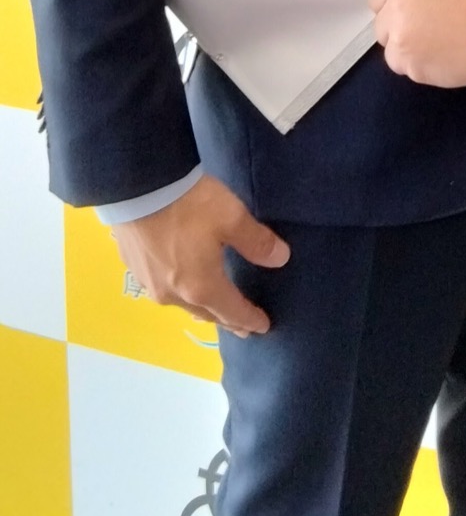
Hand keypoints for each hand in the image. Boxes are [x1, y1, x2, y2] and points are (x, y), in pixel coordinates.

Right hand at [111, 173, 288, 337]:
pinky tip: (180, 284)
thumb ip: (257, 241)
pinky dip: (180, 293)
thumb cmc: (189, 205)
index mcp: (201, 286)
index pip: (232, 311)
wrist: (137, 187)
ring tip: (212, 309)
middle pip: (206, 313)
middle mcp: (174, 294)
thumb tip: (281, 259)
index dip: (249, 320)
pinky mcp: (134, 268)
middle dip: (226, 320)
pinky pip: (164, 290)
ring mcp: (150, 284)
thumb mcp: (232, 217)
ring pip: (182, 304)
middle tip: (241, 326)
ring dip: (201, 308)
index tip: (263, 327)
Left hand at [366, 0, 465, 85]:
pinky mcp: (405, 56)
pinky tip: (440, 54)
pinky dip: (414, 61)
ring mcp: (398, 24)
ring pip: (384, 34)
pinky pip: (397, 60)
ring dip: (403, 37)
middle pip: (376, 3)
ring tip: (437, 38)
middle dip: (394, 10)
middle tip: (427, 17)